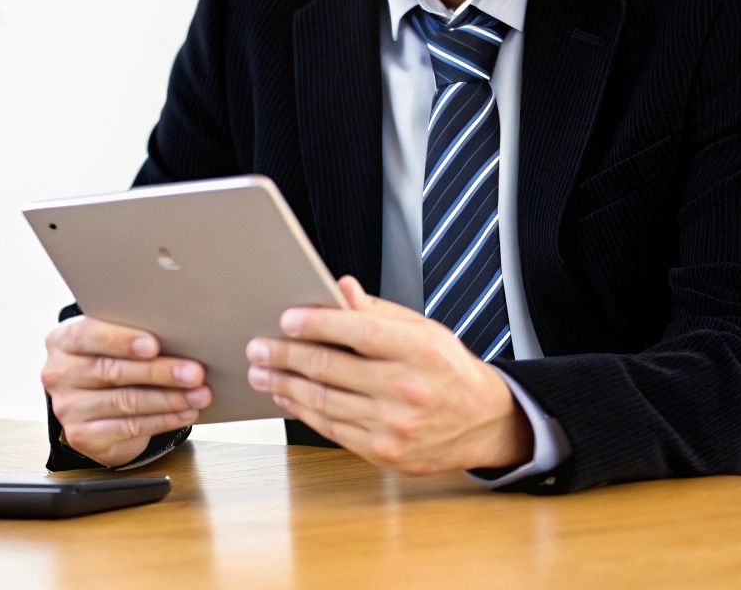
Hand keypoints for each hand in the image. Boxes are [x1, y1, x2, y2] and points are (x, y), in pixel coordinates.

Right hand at [41, 316, 210, 466]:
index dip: (121, 341)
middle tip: (194, 372)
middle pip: (112, 371)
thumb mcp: (110, 342)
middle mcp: (59, 374)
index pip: (87, 336)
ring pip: (125, 402)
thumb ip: (130, 336)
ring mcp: (68, 408)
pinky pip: (129, 427)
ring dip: (168, 399)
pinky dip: (163, 420)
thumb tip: (179, 336)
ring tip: (199, 394)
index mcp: (62, 341)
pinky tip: (184, 412)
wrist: (92, 405)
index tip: (154, 345)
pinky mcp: (82, 436)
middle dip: (158, 372)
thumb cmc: (110, 361)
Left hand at [245, 276, 532, 475]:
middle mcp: (406, 389)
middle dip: (284, 355)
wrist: (483, 422)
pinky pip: (331, 428)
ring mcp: (394, 425)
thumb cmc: (448, 369)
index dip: (317, 323)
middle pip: (329, 368)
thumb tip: (341, 288)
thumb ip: (378, 311)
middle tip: (257, 347)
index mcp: (419, 350)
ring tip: (261, 371)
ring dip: (284, 384)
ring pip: (322, 401)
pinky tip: (286, 396)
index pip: (358, 331)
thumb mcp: (424, 330)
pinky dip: (302, 411)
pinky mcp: (384, 452)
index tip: (286, 319)